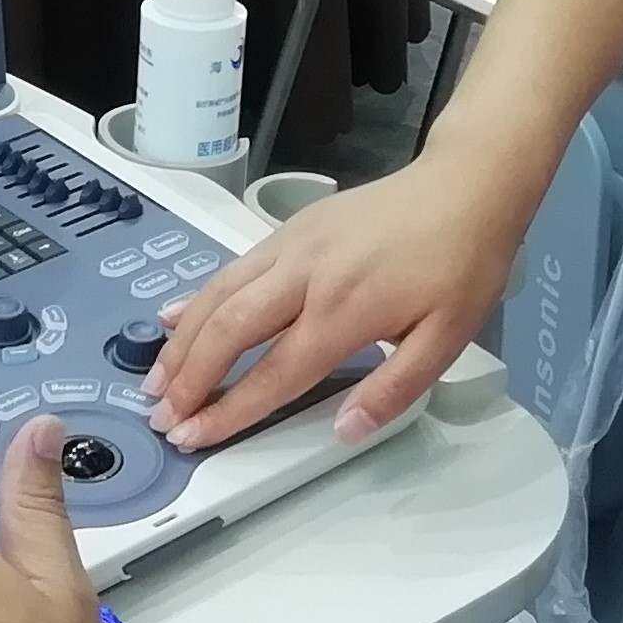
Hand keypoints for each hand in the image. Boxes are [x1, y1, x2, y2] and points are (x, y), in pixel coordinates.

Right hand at [145, 148, 527, 452]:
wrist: (465, 185)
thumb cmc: (460, 264)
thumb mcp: (447, 338)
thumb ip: (393, 390)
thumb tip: (344, 432)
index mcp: (345, 311)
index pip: (274, 373)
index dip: (229, 411)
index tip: (193, 436)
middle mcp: (307, 276)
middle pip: (230, 331)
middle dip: (190, 378)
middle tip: (162, 415)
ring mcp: (293, 246)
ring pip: (221, 295)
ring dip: (184, 340)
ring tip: (157, 379)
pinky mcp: (291, 227)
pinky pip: (234, 267)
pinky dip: (200, 295)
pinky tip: (177, 316)